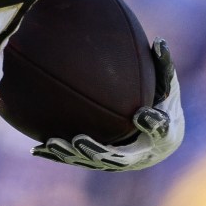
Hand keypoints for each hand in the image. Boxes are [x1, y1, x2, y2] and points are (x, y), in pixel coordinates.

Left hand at [33, 39, 184, 171]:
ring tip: (53, 143)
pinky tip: (37, 149)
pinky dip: (59, 157)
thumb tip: (158, 41)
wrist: (158, 143)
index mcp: (161, 138)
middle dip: (95, 150)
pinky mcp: (99, 164)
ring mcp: (117, 163)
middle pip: (115, 159)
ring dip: (72, 155)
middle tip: (79, 139)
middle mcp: (138, 156)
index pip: (159, 131)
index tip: (141, 113)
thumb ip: (164, 67)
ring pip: (92, 162)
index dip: (151, 124)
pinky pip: (78, 160)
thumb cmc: (163, 109)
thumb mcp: (169, 88)